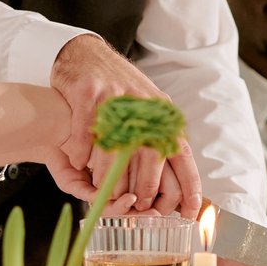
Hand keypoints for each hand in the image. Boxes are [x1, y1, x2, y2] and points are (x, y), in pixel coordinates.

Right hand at [50, 37, 198, 213]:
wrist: (85, 53)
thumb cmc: (117, 89)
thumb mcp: (147, 110)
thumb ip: (159, 138)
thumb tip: (174, 179)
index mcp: (161, 113)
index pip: (181, 154)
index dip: (188, 185)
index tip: (187, 212)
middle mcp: (143, 106)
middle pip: (150, 158)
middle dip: (144, 188)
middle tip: (135, 204)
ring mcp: (115, 98)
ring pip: (115, 151)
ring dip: (107, 176)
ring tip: (102, 190)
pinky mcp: (88, 93)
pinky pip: (86, 133)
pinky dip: (82, 153)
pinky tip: (78, 163)